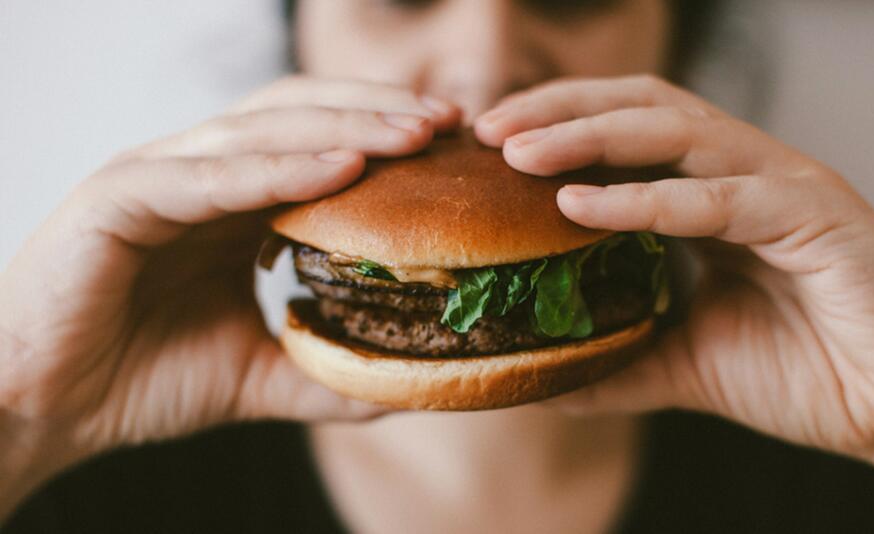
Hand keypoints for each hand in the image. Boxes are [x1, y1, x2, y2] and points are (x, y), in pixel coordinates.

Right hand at [0, 77, 459, 517]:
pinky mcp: (118, 198)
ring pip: (263, 131)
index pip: (319, 143)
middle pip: (302, 117)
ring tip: (416, 133)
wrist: (41, 409)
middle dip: (380, 113)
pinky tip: (341, 169)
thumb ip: (325, 371)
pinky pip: (211, 176)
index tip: (454, 148)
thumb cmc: (139, 379)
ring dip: (346, 127)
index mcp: (229, 201)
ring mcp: (157, 176)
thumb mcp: (257, 374)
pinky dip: (279, 168)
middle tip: (451, 123)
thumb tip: (405, 383)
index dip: (385, 137)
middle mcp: (198, 173)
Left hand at [476, 75, 873, 515]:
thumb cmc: (815, 373)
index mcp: (715, 197)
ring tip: (518, 151)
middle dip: (558, 109)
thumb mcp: (690, 364)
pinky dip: (645, 199)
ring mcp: (780, 186)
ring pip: (674, 131)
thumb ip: (622, 360)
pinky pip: (718, 196)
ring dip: (588, 135)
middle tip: (486, 129)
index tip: (487, 150)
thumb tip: (545, 379)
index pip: (624, 134)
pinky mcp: (814, 216)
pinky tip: (581, 205)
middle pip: (639, 108)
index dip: (555, 129)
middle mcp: (744, 174)